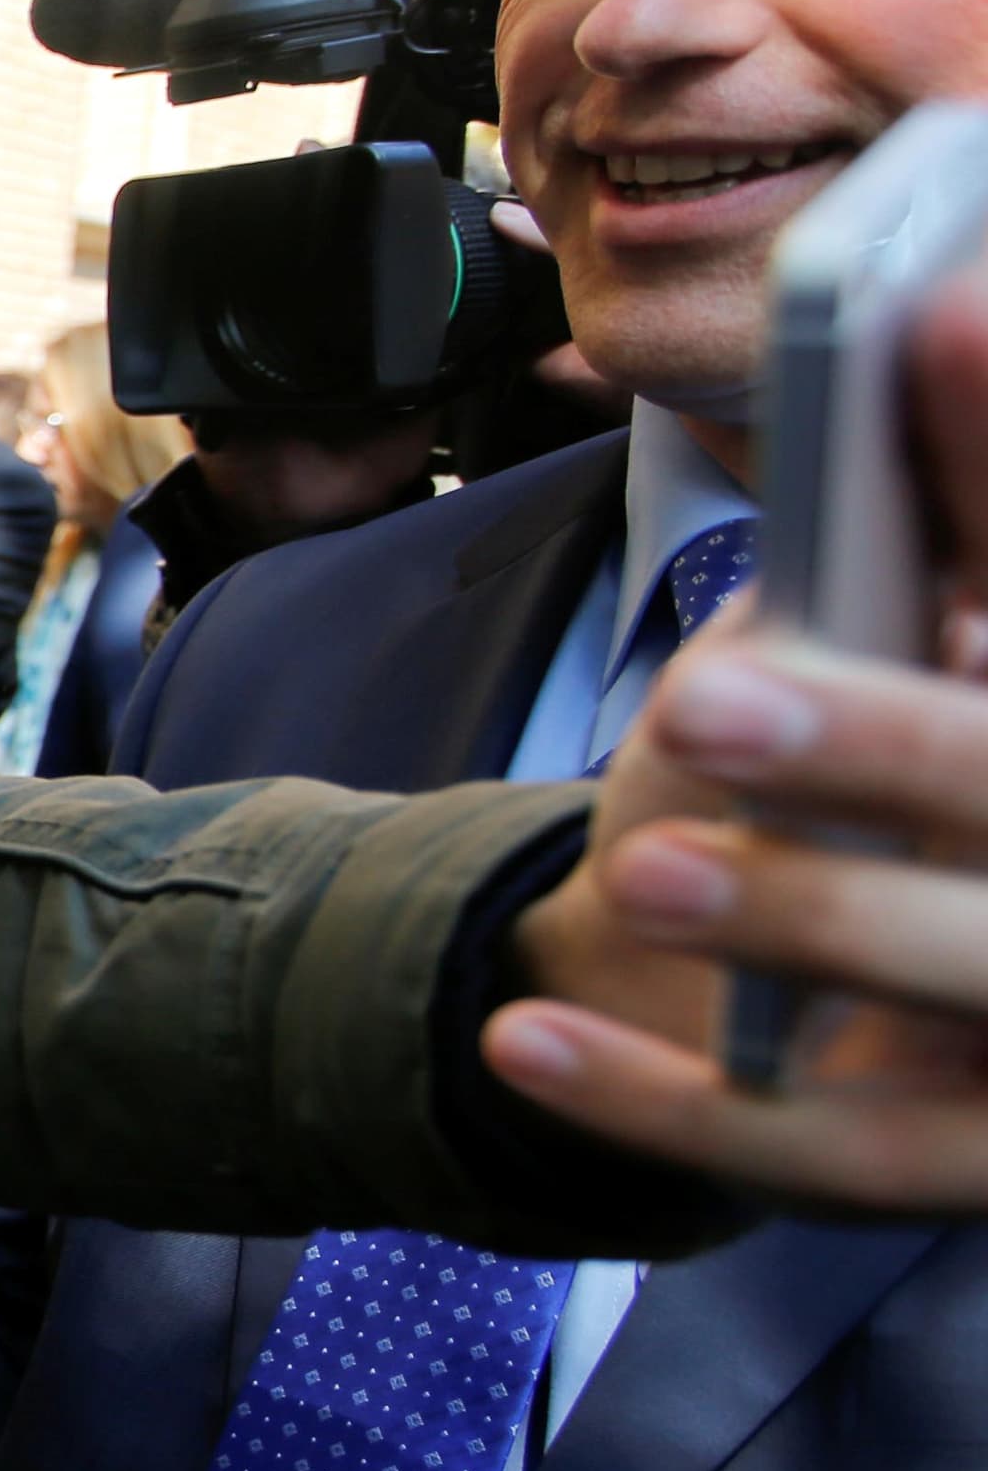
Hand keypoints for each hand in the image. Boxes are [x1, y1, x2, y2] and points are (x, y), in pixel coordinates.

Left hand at [490, 256, 987, 1208]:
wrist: (798, 985)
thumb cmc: (868, 760)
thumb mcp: (889, 617)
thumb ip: (933, 496)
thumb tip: (936, 310)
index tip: (945, 425)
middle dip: (890, 747)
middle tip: (715, 699)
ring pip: (969, 978)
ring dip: (800, 915)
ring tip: (636, 867)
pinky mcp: (967, 1157)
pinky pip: (832, 1160)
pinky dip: (662, 1103)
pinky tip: (527, 1040)